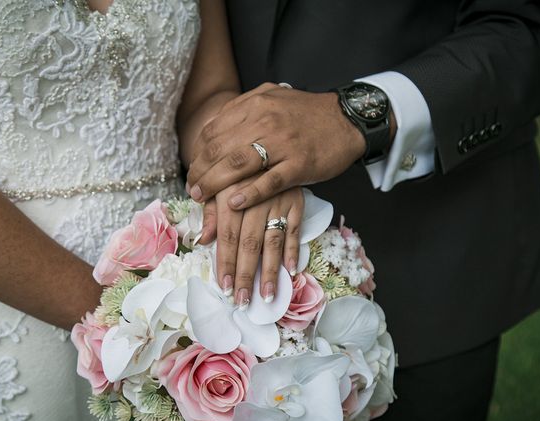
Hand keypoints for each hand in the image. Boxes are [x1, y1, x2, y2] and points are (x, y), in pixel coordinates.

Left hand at [186, 82, 366, 209]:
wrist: (347, 119)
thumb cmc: (306, 113)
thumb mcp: (272, 99)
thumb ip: (243, 109)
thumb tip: (213, 126)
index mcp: (255, 105)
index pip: (214, 131)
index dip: (198, 154)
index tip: (193, 170)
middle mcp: (265, 122)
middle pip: (220, 149)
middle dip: (200, 172)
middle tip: (192, 188)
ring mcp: (282, 144)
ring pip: (238, 165)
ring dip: (214, 184)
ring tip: (201, 197)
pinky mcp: (299, 164)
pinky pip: (269, 181)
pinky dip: (249, 193)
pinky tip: (233, 203)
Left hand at [199, 181, 303, 307]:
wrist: (265, 142)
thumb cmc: (236, 170)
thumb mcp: (219, 184)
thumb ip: (211, 212)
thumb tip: (202, 240)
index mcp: (232, 194)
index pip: (228, 236)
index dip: (225, 262)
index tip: (223, 287)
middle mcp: (255, 199)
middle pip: (250, 243)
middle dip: (246, 275)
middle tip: (242, 301)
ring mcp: (279, 201)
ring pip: (273, 240)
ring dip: (270, 271)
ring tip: (266, 296)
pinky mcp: (297, 201)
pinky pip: (295, 229)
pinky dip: (293, 251)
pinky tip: (291, 272)